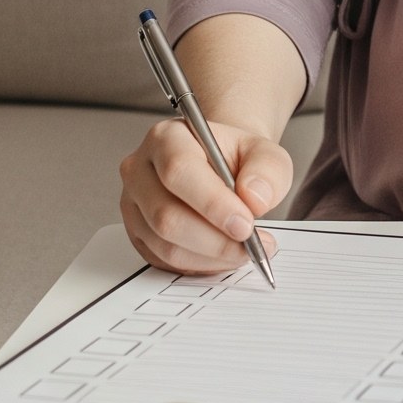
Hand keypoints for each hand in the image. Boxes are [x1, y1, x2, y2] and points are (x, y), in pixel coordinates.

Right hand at [118, 117, 293, 274]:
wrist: (223, 167)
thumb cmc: (237, 159)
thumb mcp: (265, 153)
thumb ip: (268, 170)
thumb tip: (254, 199)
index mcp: (167, 137)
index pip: (179, 170)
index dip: (212, 203)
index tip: (245, 224)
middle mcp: (141, 169)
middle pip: (166, 215)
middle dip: (215, 239)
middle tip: (250, 245)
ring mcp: (134, 204)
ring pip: (165, 244)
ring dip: (211, 256)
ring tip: (244, 250)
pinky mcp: (137, 234)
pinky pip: (164, 260)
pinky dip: (200, 265)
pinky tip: (223, 254)